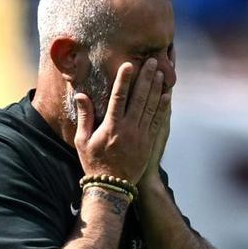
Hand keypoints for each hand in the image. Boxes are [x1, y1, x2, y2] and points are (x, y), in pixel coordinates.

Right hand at [74, 58, 170, 183]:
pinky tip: (166, 95)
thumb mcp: (82, 141)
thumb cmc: (94, 163)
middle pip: (140, 98)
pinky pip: (157, 121)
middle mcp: (128, 129)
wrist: (112, 186)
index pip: (119, 98)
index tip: (129, 65)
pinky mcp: (148, 142)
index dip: (124, 80)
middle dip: (147, 78)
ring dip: (156, 88)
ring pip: (151, 107)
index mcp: (111, 127)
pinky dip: (162, 107)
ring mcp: (141, 136)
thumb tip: (81, 95)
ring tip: (161, 72)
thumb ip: (85, 116)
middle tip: (153, 61)